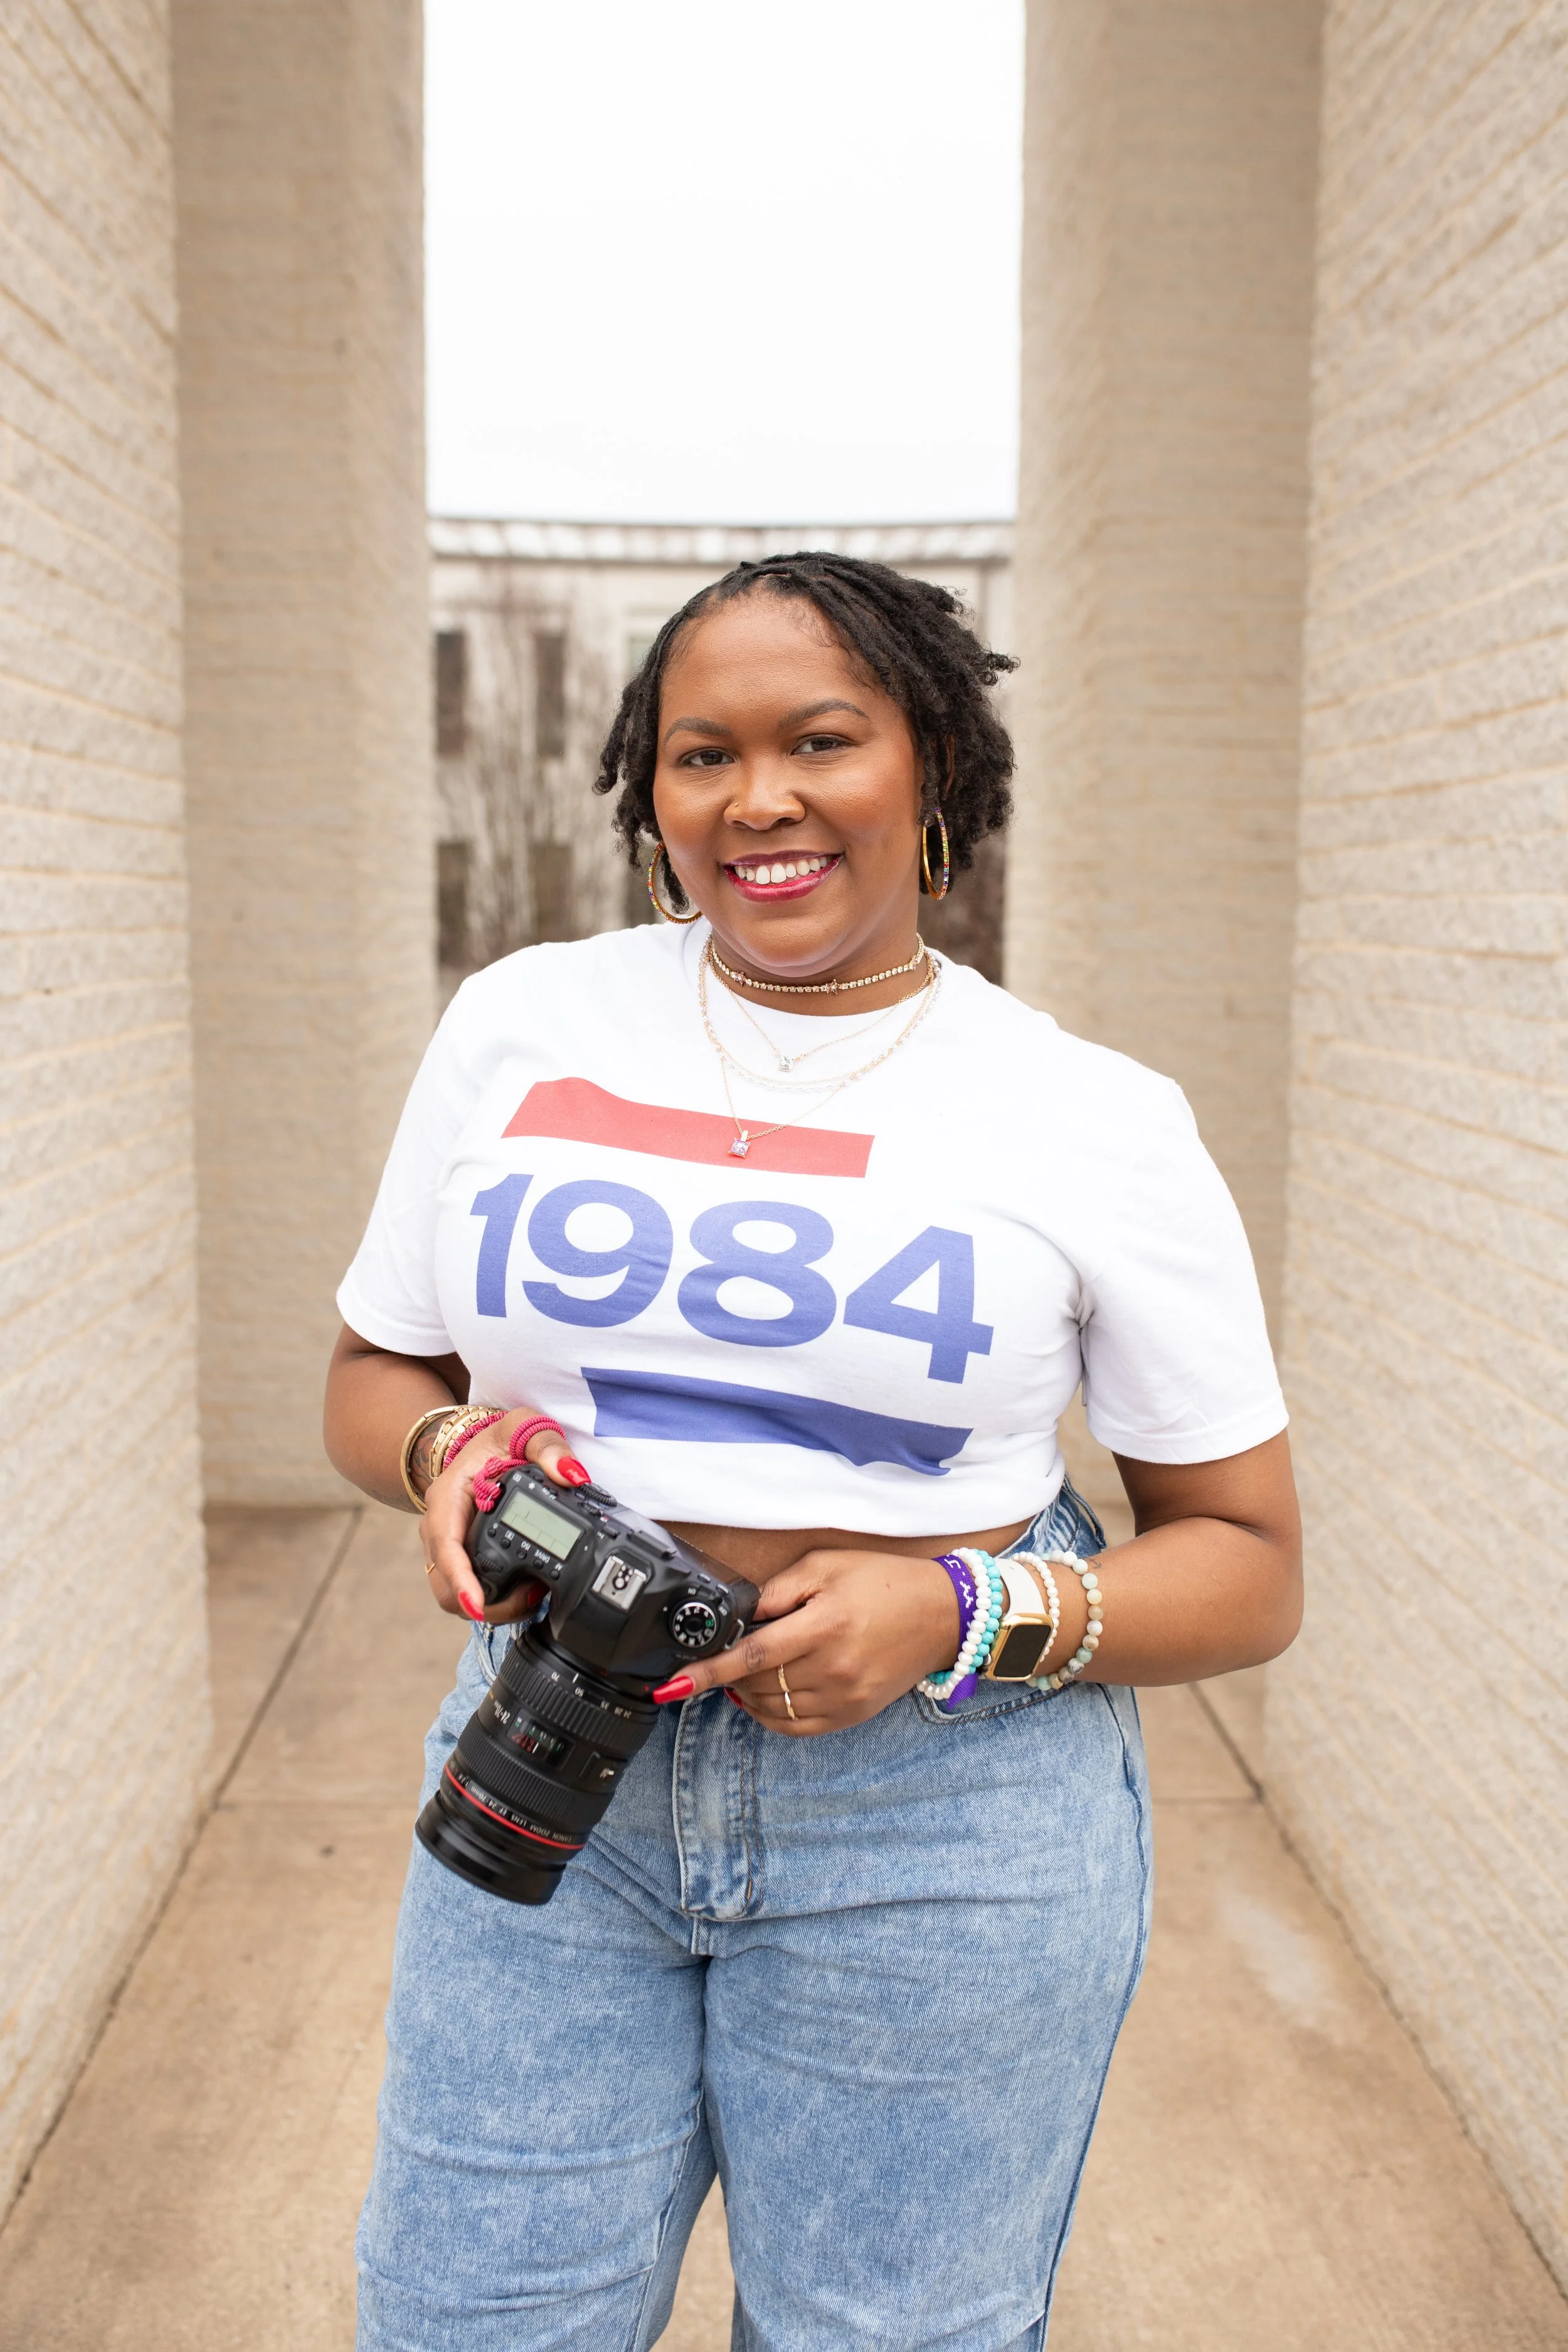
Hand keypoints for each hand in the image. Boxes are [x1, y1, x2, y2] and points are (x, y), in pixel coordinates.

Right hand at [420, 1413, 589, 1626]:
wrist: (484, 1445)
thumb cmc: (499, 1440)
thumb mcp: (523, 1428)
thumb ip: (549, 1447)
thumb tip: (571, 1474)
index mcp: (447, 1498)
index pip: (445, 1546)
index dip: (460, 1580)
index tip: (477, 1605)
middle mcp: (440, 1528)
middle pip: (446, 1584)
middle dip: (484, 1604)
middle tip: (531, 1599)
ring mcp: (449, 1547)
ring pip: (456, 1595)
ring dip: (492, 1607)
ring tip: (535, 1596)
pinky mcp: (463, 1558)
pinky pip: (471, 1590)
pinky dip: (496, 1600)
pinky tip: (528, 1592)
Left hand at [662, 1549, 961, 1735]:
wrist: (943, 1614)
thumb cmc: (884, 1582)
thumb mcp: (826, 1567)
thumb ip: (778, 1592)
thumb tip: (737, 1616)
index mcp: (824, 1625)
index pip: (750, 1655)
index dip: (707, 1671)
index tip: (672, 1685)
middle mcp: (834, 1668)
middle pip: (757, 1685)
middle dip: (729, 1674)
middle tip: (729, 1653)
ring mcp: (845, 1697)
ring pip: (773, 1708)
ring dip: (749, 1693)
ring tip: (750, 1669)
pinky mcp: (854, 1714)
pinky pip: (797, 1727)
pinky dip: (772, 1714)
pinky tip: (767, 1694)